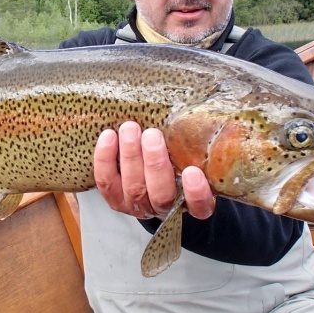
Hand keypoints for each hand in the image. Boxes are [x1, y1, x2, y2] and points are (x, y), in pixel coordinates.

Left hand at [93, 121, 214, 219]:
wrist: (153, 172)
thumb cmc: (179, 158)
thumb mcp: (193, 153)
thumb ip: (197, 142)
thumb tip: (209, 105)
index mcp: (192, 201)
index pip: (200, 206)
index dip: (196, 193)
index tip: (193, 172)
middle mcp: (165, 207)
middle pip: (161, 194)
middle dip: (154, 164)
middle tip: (152, 135)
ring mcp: (138, 205)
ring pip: (133, 187)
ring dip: (130, 156)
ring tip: (130, 128)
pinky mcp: (115, 198)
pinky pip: (106, 182)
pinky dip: (105, 159)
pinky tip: (108, 136)